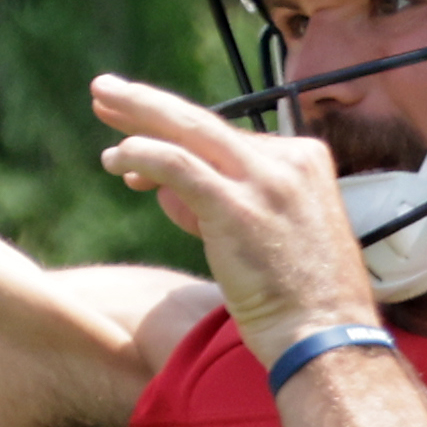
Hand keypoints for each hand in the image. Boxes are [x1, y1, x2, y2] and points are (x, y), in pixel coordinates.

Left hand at [87, 73, 382, 359]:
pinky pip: (178, 165)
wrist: (326, 337)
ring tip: (100, 105)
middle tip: (106, 89)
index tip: (136, 146)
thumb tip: (168, 190)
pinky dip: (143, 154)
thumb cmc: (300, 300)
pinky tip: (117, 157)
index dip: (177, 141)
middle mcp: (288, 160)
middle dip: (149, 103)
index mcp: (304, 160)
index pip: (226, 141)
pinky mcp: (237, 207)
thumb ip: (224, 204)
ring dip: (137, 117)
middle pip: (204, 121)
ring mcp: (264, 181)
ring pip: (188, 130)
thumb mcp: (273, 235)